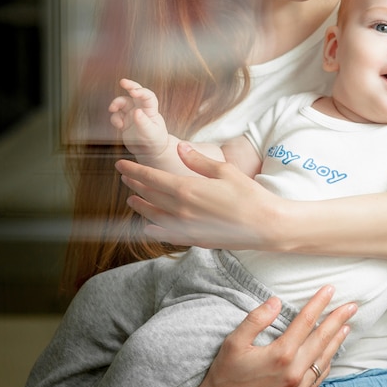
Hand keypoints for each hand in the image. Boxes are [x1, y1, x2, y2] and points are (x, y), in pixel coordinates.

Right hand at [108, 78, 168, 157]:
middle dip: (129, 85)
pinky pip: (116, 116)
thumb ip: (144, 123)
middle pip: (135, 92)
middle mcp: (141, 109)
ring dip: (116, 103)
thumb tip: (137, 112)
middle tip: (122, 82)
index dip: (141, 91)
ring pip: (122, 102)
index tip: (133, 91)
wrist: (150, 152)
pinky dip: (115, 118)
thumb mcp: (151, 133)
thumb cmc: (155, 142)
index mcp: (151, 110)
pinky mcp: (124, 121)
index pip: (147, 96)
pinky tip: (119, 126)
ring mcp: (132, 114)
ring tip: (112, 109)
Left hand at [115, 142, 284, 248]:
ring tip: (131, 199)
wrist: (265, 225)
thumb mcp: (225, 171)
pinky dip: (154, 229)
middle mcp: (181, 210)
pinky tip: (149, 227)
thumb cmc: (249, 195)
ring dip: (141, 206)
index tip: (121, 164)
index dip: (134, 170)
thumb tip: (180, 147)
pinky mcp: (195, 239)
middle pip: (150, 195)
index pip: (152, 177)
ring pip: (154, 216)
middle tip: (125, 177)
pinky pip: (167, 234)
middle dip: (135, 184)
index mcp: (187, 189)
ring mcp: (186, 227)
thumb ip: (198, 161)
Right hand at [169, 285, 356, 386]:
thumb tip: (277, 301)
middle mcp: (294, 373)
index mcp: (280, 355)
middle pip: (322, 340)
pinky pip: (318, 379)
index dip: (319, 304)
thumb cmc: (225, 373)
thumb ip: (257, 319)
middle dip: (338, 320)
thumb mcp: (235, 341)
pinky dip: (327, 363)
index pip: (306, 322)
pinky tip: (330, 353)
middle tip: (352, 306)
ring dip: (337, 341)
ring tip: (347, 326)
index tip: (330, 290)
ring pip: (324, 360)